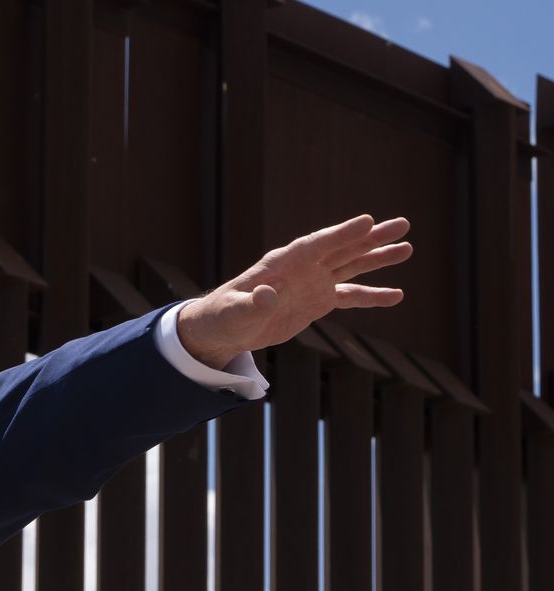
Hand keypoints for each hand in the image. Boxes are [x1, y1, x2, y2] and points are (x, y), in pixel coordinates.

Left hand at [176, 214, 411, 367]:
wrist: (226, 328)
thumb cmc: (224, 315)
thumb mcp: (235, 312)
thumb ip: (251, 304)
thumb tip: (267, 295)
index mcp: (283, 263)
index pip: (316, 244)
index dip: (341, 233)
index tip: (367, 221)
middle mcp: (303, 268)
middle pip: (342, 248)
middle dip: (372, 237)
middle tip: (403, 224)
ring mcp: (313, 282)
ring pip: (351, 266)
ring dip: (378, 258)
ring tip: (407, 248)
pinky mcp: (318, 301)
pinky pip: (350, 297)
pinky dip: (372, 296)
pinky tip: (397, 295)